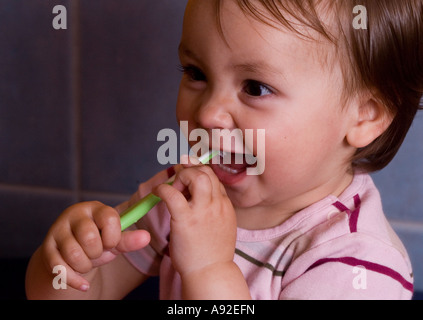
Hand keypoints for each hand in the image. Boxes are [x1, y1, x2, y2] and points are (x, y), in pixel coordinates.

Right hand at [40, 201, 149, 290]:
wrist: (72, 255)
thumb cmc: (98, 243)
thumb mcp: (114, 240)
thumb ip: (129, 239)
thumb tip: (146, 237)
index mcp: (95, 208)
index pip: (109, 218)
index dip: (113, 236)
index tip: (111, 242)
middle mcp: (74, 215)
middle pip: (89, 237)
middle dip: (97, 252)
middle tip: (96, 252)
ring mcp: (58, 230)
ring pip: (74, 254)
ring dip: (85, 266)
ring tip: (87, 263)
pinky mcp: (47, 249)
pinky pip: (59, 268)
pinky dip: (74, 280)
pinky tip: (83, 284)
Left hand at [153, 161, 236, 277]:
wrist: (211, 273)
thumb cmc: (212, 253)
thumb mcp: (222, 225)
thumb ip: (214, 209)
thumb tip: (199, 197)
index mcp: (225, 205)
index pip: (214, 178)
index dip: (199, 174)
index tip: (187, 177)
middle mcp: (217, 204)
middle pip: (206, 172)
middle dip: (190, 171)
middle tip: (179, 182)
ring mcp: (203, 211)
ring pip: (196, 176)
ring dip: (182, 176)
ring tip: (173, 188)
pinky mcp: (186, 220)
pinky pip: (173, 195)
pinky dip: (163, 189)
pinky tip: (158, 193)